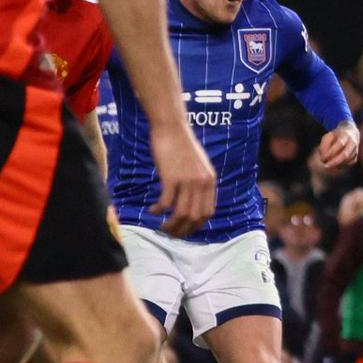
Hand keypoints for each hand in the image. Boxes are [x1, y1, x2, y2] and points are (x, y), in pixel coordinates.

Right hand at [151, 117, 215, 232]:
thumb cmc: (181, 146)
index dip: (196, 226)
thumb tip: (193, 200)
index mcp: (210, 181)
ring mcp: (188, 181)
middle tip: (170, 233)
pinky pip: (166, 203)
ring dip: (170, 225)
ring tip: (160, 228)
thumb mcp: (199, 166)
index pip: (208, 213)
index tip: (185, 230)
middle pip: (194, 217)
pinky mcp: (171, 178)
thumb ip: (199, 183)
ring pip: (181, 214)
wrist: (172, 128)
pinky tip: (152, 211)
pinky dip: (158, 211)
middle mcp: (202, 183)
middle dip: (182, 230)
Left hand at [313, 124, 361, 172]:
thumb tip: (324, 158)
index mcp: (345, 135)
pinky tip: (334, 164)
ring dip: (336, 164)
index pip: (340, 144)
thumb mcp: (328, 136)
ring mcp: (355, 150)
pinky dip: (340, 165)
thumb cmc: (336, 136)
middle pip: (345, 154)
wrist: (351, 133)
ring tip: (328, 164)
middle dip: (334, 162)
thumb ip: (324, 145)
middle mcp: (353, 142)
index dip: (331, 152)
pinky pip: (348, 164)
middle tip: (325, 166)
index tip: (322, 158)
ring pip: (347, 160)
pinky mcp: (355, 157)